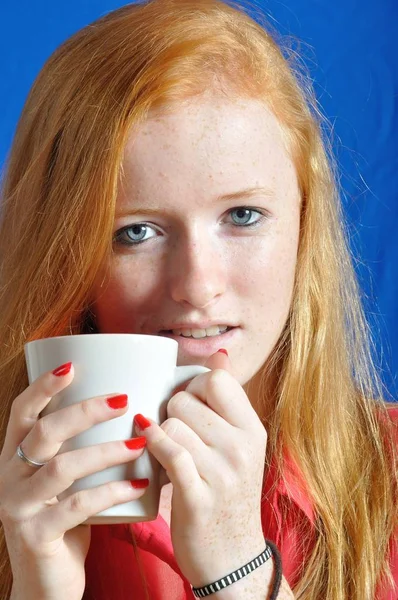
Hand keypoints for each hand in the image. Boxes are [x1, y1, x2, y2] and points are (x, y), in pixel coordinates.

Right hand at [0, 364, 147, 599]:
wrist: (47, 584)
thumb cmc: (64, 520)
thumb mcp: (65, 481)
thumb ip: (79, 449)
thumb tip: (129, 411)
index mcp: (15, 456)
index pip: (21, 412)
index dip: (42, 387)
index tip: (72, 367)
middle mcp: (9, 476)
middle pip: (44, 432)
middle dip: (85, 411)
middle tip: (123, 400)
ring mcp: (19, 507)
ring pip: (62, 467)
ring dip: (105, 451)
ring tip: (139, 444)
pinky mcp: (35, 536)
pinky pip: (77, 506)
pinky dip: (111, 492)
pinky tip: (140, 485)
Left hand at [134, 351, 267, 587]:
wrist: (233, 558)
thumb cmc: (228, 494)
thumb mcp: (239, 446)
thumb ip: (226, 402)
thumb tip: (219, 353)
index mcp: (252, 429)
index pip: (216, 379)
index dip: (192, 386)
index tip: (187, 404)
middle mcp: (242, 447)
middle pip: (185, 400)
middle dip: (170, 411)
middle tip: (174, 432)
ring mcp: (223, 473)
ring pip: (172, 423)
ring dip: (159, 434)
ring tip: (166, 450)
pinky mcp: (199, 497)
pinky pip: (169, 452)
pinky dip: (152, 445)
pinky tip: (145, 446)